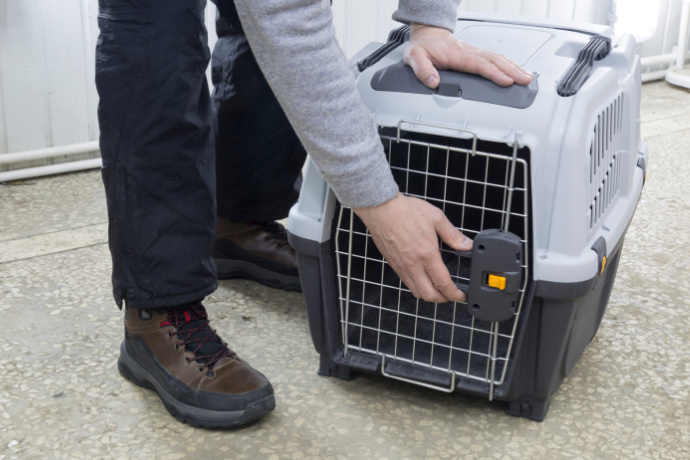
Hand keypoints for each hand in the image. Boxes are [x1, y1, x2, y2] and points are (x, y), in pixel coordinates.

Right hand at [353, 193, 472, 303]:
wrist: (381, 209)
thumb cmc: (405, 211)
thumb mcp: (436, 218)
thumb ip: (453, 234)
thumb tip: (466, 245)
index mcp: (427, 254)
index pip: (443, 283)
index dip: (455, 294)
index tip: (461, 295)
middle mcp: (413, 264)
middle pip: (429, 295)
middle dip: (442, 299)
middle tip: (451, 294)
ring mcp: (401, 266)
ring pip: (416, 292)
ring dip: (429, 295)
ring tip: (438, 288)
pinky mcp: (394, 264)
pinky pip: (407, 283)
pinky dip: (417, 286)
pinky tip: (423, 278)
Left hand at [404, 23, 533, 87]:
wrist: (427, 33)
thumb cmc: (422, 46)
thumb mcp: (415, 58)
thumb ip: (422, 70)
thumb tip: (433, 81)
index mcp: (457, 55)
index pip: (479, 64)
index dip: (494, 73)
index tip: (506, 80)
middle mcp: (469, 52)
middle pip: (495, 60)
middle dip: (512, 70)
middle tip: (526, 81)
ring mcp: (475, 52)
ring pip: (498, 58)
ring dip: (514, 67)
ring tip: (527, 77)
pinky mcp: (477, 55)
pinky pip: (496, 59)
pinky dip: (509, 65)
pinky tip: (517, 71)